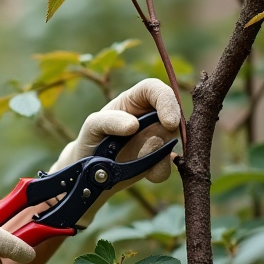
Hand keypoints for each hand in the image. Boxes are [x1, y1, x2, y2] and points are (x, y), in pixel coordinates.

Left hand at [52, 78, 181, 225]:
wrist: (90, 170)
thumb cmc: (91, 138)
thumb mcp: (92, 125)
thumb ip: (109, 121)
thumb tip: (134, 125)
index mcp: (135, 100)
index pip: (155, 89)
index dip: (167, 101)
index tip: (169, 123)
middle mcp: (150, 116)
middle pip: (172, 115)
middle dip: (168, 131)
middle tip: (154, 147)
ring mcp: (157, 138)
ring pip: (173, 141)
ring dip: (161, 154)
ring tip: (138, 161)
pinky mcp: (158, 159)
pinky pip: (168, 164)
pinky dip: (159, 171)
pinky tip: (145, 174)